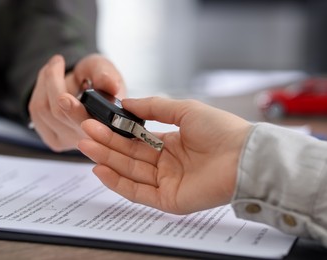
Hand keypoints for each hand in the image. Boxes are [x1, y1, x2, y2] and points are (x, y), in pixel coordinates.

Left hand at [29, 54, 125, 151]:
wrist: (88, 87)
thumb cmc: (100, 79)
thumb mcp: (106, 70)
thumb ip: (107, 76)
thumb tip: (112, 86)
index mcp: (109, 125)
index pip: (88, 123)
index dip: (74, 112)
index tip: (64, 98)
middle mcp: (90, 140)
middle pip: (61, 114)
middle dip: (54, 83)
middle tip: (57, 61)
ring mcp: (70, 142)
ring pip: (44, 111)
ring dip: (45, 81)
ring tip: (55, 65)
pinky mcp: (54, 140)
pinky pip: (36, 113)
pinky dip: (39, 90)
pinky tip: (48, 80)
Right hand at [78, 97, 251, 213]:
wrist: (245, 156)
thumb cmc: (222, 131)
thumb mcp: (184, 110)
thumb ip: (154, 107)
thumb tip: (127, 103)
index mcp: (171, 144)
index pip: (137, 140)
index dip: (116, 132)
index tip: (97, 122)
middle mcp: (167, 164)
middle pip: (129, 155)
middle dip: (106, 144)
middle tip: (85, 132)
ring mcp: (167, 183)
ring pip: (130, 172)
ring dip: (107, 160)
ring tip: (86, 146)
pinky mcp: (168, 200)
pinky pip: (138, 192)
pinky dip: (117, 183)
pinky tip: (100, 170)